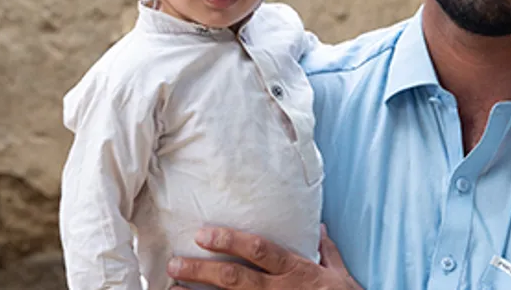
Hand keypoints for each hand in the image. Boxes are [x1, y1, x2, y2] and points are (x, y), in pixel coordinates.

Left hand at [168, 224, 361, 289]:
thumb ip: (326, 251)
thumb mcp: (339, 274)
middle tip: (174, 263)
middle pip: (235, 279)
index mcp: (294, 271)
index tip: (203, 234)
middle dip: (202, 270)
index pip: (259, 251)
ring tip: (171, 289)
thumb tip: (319, 227)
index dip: (230, 241)